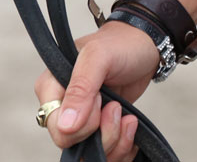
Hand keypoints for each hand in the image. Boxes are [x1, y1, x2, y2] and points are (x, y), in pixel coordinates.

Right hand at [34, 22, 159, 158]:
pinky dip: (122, 149)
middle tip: (117, 108)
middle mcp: (63, 105)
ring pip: (89, 154)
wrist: (144, 47)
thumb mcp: (99, 56)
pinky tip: (131, 128)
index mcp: (52, 85)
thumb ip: (81, 88)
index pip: (55, 125)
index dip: (82, 123)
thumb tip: (66, 125)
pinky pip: (106, 155)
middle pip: (72, 144)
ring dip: (115, 143)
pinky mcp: (100, 129)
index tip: (100, 99)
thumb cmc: (119, 44)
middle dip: (103, 135)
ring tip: (128, 118)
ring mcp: (82, 119)